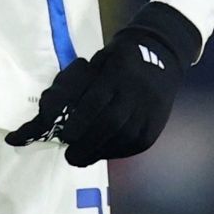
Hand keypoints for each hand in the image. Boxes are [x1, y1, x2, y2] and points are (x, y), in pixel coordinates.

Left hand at [5, 2, 201, 165]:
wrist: (161, 54)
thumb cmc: (119, 57)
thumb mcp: (97, 61)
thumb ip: (79, 82)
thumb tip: (53, 109)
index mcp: (118, 73)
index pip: (97, 100)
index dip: (81, 121)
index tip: (65, 137)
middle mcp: (136, 93)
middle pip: (112, 124)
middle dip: (89, 143)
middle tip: (70, 156)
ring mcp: (150, 110)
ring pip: (125, 137)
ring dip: (101, 151)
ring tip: (82, 159)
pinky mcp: (157, 123)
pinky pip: (137, 143)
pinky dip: (117, 152)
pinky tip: (102, 154)